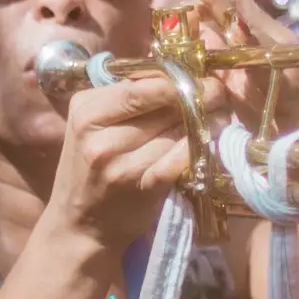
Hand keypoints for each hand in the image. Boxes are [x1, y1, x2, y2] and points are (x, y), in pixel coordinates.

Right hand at [48, 71, 228, 251]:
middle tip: (218, 93)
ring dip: (204, 122)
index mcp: (87, 111)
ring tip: (219, 116)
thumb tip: (174, 73)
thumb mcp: (92, 125)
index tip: (199, 77)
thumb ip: (125, 97)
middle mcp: (100, 136)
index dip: (177, 79)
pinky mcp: (142, 187)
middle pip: (163, 105)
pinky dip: (198, 148)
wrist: (79, 224)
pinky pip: (181, 159)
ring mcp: (120, 164)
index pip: (142, 85)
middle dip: (198, 96)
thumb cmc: (90, 168)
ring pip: (177, 131)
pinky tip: (209, 143)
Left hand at [171, 0, 298, 129]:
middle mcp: (267, 31)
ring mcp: (276, 44)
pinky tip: (223, 7)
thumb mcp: (233, 78)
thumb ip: (218, 49)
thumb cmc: (268, 114)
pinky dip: (239, 20)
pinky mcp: (282, 61)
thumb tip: (195, 22)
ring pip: (244, 9)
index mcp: (254, 33)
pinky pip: (257, 38)